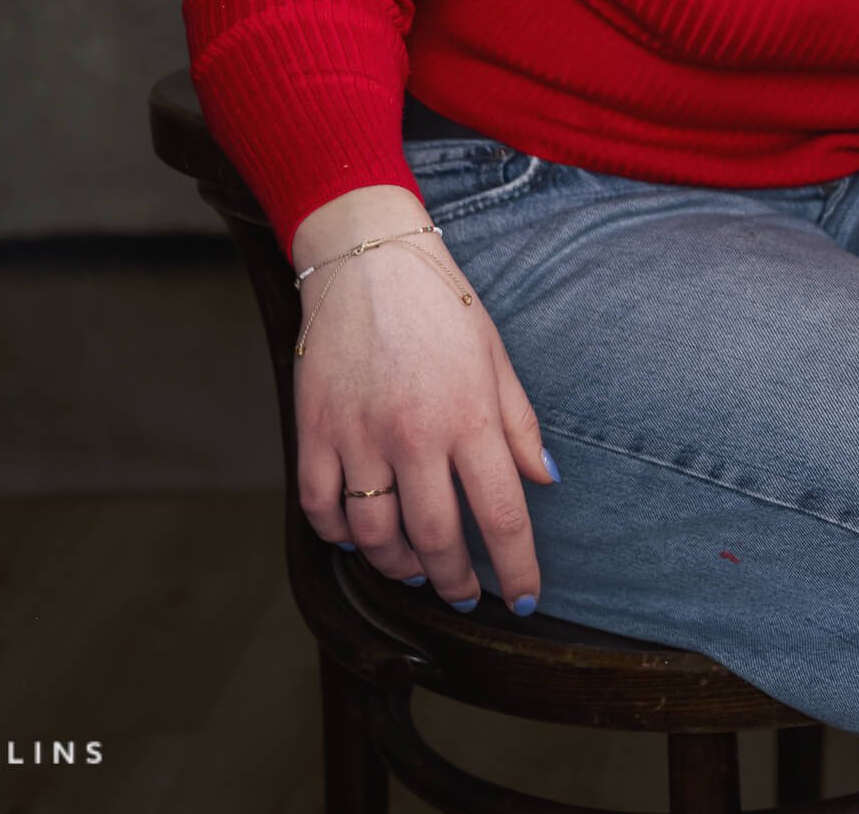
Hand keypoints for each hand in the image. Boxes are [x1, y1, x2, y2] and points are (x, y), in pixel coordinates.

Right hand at [290, 184, 556, 614]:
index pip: (502, 515)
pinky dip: (339, 534)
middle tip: (466, 595)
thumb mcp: (497, 359)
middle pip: (436, 538)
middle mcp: (414, 436)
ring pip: (375, 535)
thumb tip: (545, 480)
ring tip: (417, 571)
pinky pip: (320, 507)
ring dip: (399, 566)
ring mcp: (358, 436)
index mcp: (469, 418)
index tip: (525, 597)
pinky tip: (360, 538)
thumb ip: (520, 425)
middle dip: (456, 581)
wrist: (367, 262)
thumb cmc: (441, 307)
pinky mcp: (313, 431)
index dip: (518, 566)